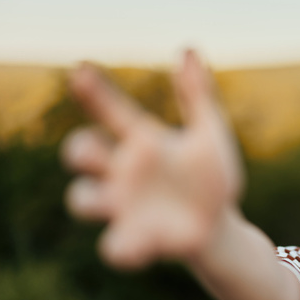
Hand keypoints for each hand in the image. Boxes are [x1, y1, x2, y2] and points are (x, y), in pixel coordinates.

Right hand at [61, 51, 242, 268]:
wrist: (221, 224)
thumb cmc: (212, 178)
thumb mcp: (210, 134)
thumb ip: (198, 97)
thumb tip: (189, 51)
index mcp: (142, 143)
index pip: (111, 112)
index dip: (95, 93)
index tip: (81, 73)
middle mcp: (124, 173)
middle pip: (82, 155)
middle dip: (79, 150)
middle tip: (93, 149)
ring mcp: (126, 208)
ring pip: (84, 200)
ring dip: (86, 199)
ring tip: (109, 200)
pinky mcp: (137, 240)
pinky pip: (115, 248)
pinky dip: (121, 249)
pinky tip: (139, 247)